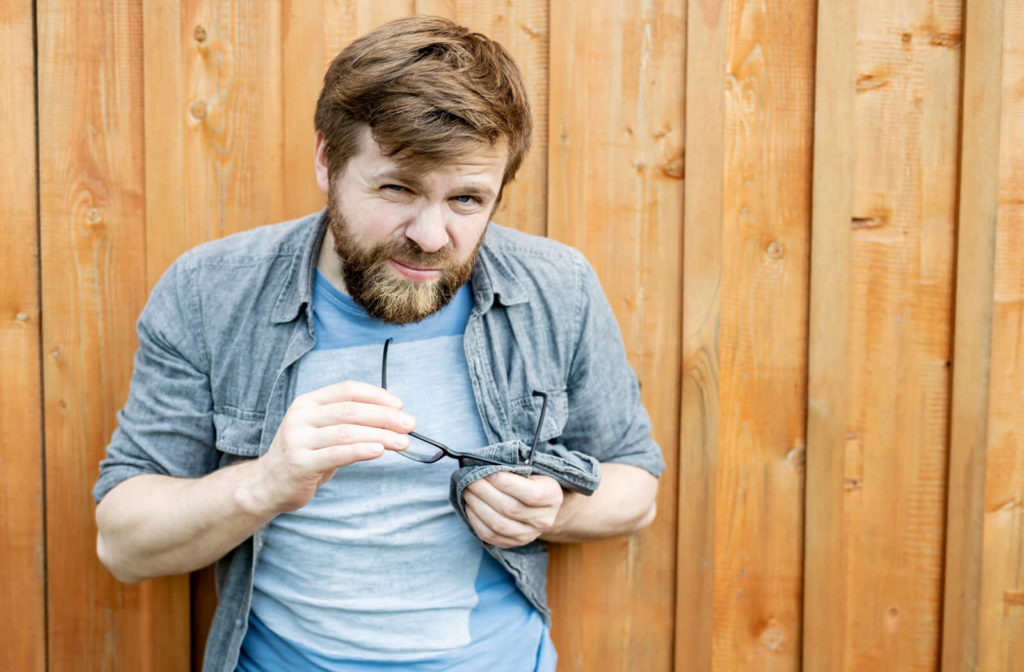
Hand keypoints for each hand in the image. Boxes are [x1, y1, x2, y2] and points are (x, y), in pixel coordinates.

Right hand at [246, 380, 413, 513]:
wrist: (266, 485)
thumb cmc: (304, 456)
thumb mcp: (322, 432)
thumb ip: (348, 423)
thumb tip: (393, 419)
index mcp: (308, 402)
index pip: (347, 389)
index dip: (376, 395)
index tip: (400, 405)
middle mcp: (300, 416)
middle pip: (351, 410)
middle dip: (385, 416)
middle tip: (409, 425)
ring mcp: (297, 439)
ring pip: (347, 432)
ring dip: (380, 435)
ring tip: (403, 442)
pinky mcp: (299, 463)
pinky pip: (337, 454)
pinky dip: (361, 450)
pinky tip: (379, 450)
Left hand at [463, 472, 563, 547]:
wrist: (542, 508)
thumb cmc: (533, 482)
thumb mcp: (534, 471)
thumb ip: (515, 468)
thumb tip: (486, 466)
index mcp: (552, 497)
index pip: (530, 494)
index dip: (506, 483)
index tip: (487, 472)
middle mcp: (543, 520)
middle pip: (511, 509)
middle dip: (485, 493)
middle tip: (470, 479)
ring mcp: (529, 535)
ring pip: (499, 525)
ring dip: (478, 506)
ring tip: (467, 491)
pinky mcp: (513, 543)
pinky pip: (490, 536)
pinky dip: (476, 520)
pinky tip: (470, 506)